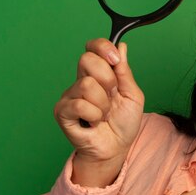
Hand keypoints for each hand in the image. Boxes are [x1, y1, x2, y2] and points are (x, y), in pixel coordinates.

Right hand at [54, 39, 143, 181]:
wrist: (117, 148)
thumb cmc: (123, 124)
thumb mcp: (132, 95)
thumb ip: (125, 71)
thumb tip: (121, 46)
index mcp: (98, 74)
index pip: (92, 48)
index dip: (103, 47)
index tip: (115, 60)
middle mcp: (81, 81)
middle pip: (87, 60)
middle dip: (108, 79)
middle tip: (111, 96)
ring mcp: (70, 96)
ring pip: (87, 85)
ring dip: (103, 104)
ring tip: (103, 114)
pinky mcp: (62, 111)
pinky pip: (80, 104)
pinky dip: (94, 115)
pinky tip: (94, 122)